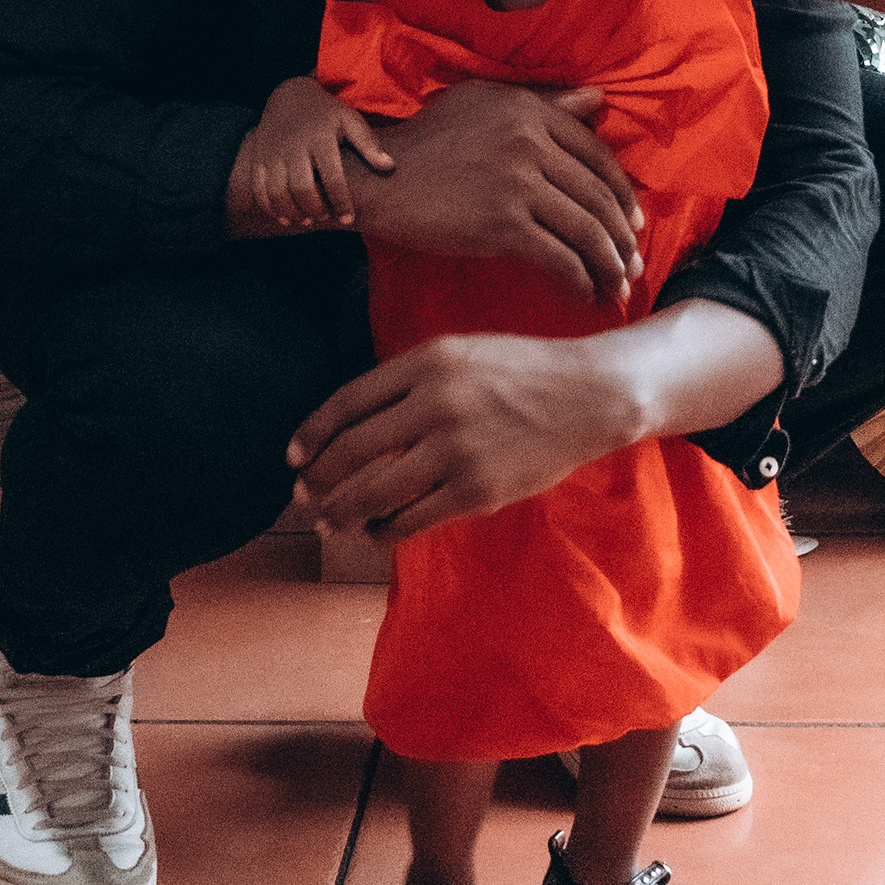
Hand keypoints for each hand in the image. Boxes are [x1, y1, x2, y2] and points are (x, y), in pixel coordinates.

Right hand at [228, 76, 395, 228]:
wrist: (288, 95)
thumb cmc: (325, 113)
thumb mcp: (349, 120)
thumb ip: (368, 144)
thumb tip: (389, 167)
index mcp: (320, 137)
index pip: (332, 177)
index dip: (341, 202)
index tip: (348, 218)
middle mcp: (293, 146)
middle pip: (301, 188)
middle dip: (315, 210)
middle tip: (326, 217)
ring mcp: (272, 153)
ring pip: (277, 193)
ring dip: (292, 212)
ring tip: (308, 220)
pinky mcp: (257, 158)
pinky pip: (259, 189)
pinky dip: (270, 208)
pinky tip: (286, 217)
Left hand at [287, 331, 638, 539]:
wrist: (590, 394)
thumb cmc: (523, 372)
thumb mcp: (462, 353)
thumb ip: (411, 381)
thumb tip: (355, 422)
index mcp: (427, 361)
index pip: (347, 402)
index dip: (312, 433)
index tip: (294, 455)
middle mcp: (436, 401)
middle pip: (352, 450)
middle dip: (319, 479)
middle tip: (303, 495)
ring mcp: (456, 448)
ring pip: (374, 491)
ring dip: (342, 511)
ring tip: (329, 521)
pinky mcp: (477, 489)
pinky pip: (412, 518)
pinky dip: (385, 530)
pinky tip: (376, 531)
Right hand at [346, 78, 643, 304]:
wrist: (374, 179)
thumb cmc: (426, 142)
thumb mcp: (484, 105)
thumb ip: (543, 104)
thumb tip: (597, 99)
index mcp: (530, 111)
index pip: (597, 155)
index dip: (623, 194)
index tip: (633, 222)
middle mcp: (530, 140)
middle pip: (598, 196)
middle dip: (623, 238)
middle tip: (634, 265)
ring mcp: (517, 182)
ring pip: (586, 229)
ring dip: (609, 265)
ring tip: (616, 287)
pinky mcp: (501, 223)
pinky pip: (558, 257)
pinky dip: (579, 280)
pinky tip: (583, 294)